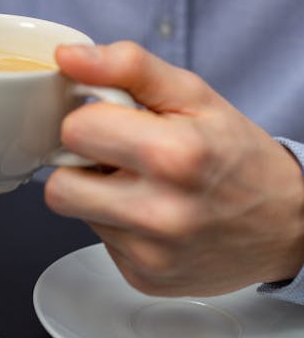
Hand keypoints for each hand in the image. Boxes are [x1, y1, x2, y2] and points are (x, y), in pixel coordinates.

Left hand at [45, 42, 303, 295]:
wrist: (290, 225)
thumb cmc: (240, 157)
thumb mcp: (195, 97)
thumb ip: (128, 68)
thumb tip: (68, 58)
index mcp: (172, 155)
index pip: (74, 131)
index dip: (88, 122)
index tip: (110, 124)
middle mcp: (159, 214)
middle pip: (57, 188)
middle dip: (77, 167)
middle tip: (114, 160)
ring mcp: (150, 254)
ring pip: (78, 216)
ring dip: (98, 197)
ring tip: (141, 188)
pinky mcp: (143, 279)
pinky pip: (101, 243)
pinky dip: (118, 226)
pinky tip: (151, 218)